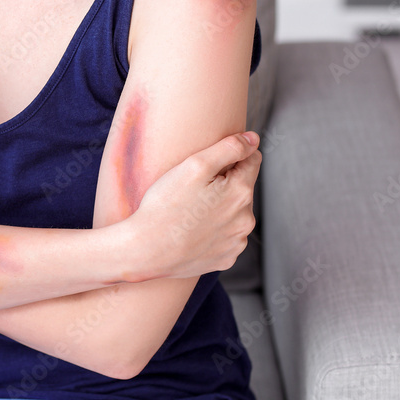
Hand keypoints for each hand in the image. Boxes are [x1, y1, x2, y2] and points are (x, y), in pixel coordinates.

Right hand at [124, 131, 261, 280]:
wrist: (145, 251)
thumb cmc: (165, 205)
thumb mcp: (194, 166)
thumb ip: (229, 148)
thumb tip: (253, 139)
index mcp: (241, 192)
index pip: (252, 161)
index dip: (230, 158)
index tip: (208, 166)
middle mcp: (245, 219)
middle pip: (242, 189)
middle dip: (224, 185)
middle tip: (192, 192)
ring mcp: (236, 242)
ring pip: (235, 215)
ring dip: (220, 210)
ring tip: (190, 213)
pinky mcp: (225, 260)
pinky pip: (225, 239)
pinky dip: (213, 234)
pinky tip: (192, 232)